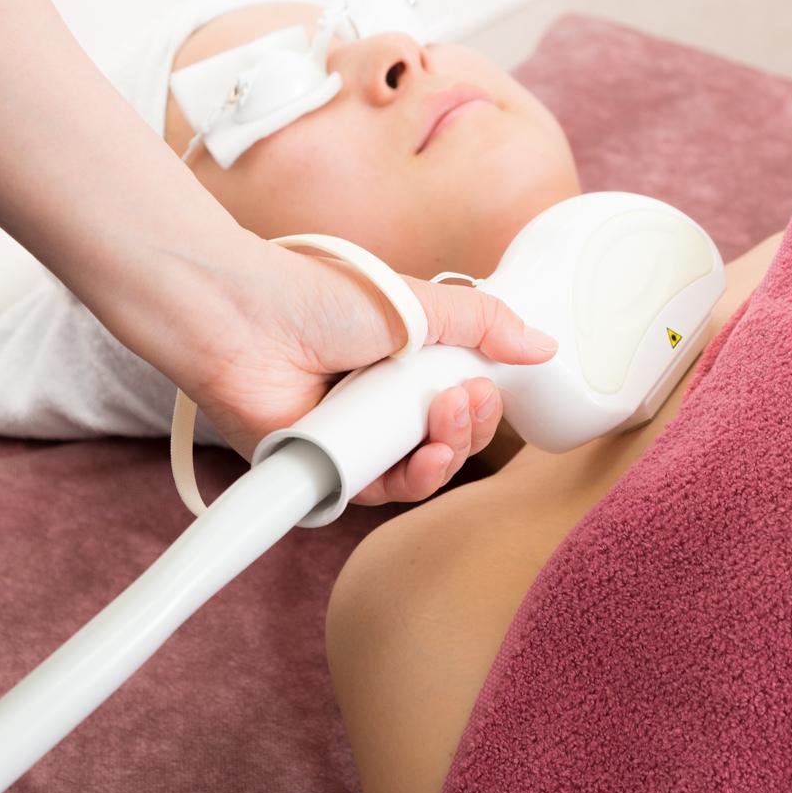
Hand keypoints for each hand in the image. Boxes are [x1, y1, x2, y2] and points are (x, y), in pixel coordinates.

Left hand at [183, 237, 555, 497]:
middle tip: (466, 397)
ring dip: (449, 452)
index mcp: (404, 365)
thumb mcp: (419, 303)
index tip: (491, 381)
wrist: (246, 321)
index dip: (485, 401)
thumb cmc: (316, 299)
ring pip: (423, 474)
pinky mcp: (330, 472)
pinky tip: (423, 457)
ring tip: (443, 416)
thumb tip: (544, 346)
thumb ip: (485, 324)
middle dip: (473, 426)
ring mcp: (357, 441)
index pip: (464, 400)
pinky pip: (382, 493)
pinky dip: (410, 479)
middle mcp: (382, 406)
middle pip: (451, 442)